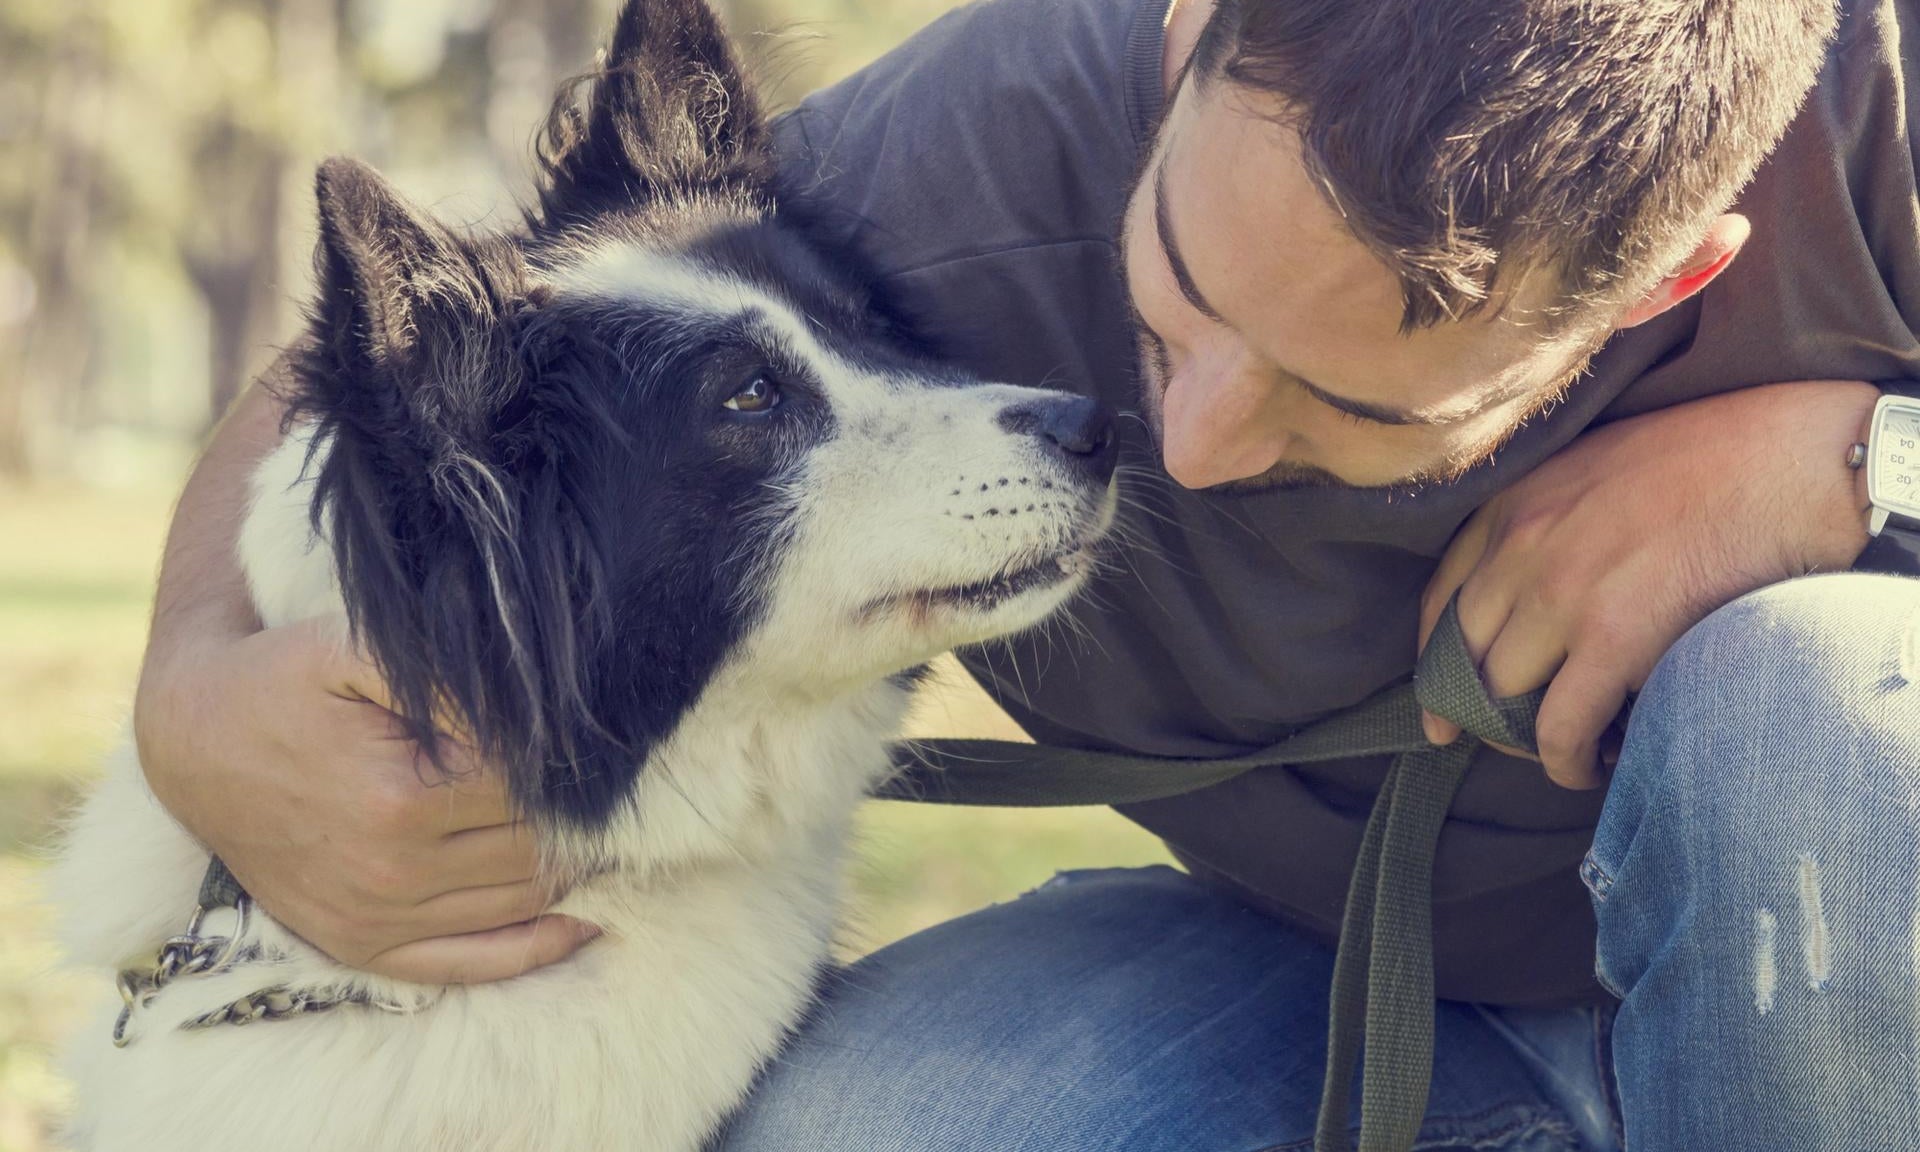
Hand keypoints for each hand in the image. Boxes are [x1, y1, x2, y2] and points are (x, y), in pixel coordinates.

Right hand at [134, 617, 596, 982]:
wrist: (193, 739)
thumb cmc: (284, 679)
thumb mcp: (357, 648)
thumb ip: (450, 676)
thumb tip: (538, 710)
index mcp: (401, 799)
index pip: (536, 789)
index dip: (575, 763)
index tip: (602, 740)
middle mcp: (392, 872)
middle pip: (539, 849)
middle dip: (586, 816)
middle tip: (619, 784)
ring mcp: (377, 919)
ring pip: (523, 904)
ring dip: (577, 870)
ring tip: (609, 829)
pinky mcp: (362, 946)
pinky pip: (475, 963)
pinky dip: (541, 945)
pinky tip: (587, 916)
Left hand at [1419, 380, 1875, 788]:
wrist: (1793, 458)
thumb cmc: (1713, 460)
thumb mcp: (1597, 470)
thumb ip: (1551, 525)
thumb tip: (1535, 603)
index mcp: (1513, 502)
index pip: (1440, 601)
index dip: (1433, 666)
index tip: (1437, 709)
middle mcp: (1522, 545)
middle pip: (1465, 656)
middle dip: (1478, 712)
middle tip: (1509, 744)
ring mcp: (1562, 591)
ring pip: (1504, 697)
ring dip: (1526, 739)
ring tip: (1564, 752)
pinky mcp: (1615, 636)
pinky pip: (1560, 727)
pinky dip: (1566, 762)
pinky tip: (1590, 769)